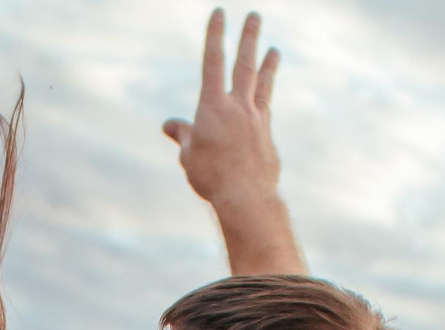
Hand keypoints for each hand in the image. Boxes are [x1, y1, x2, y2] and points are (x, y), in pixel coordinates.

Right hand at [163, 8, 281, 212]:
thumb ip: (182, 134)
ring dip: (268, 64)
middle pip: (244, 64)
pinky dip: (263, 103)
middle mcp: (237, 106)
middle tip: (254, 16)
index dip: (216, 35)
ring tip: (275, 50)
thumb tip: (169, 125)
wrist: (245, 196)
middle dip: (249, 37)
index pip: (213, 61)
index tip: (220, 13)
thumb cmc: (210, 176)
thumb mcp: (188, 154)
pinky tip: (263, 102)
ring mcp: (256, 118)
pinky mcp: (266, 135)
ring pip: (262, 84)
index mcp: (213, 105)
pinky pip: (265, 110)